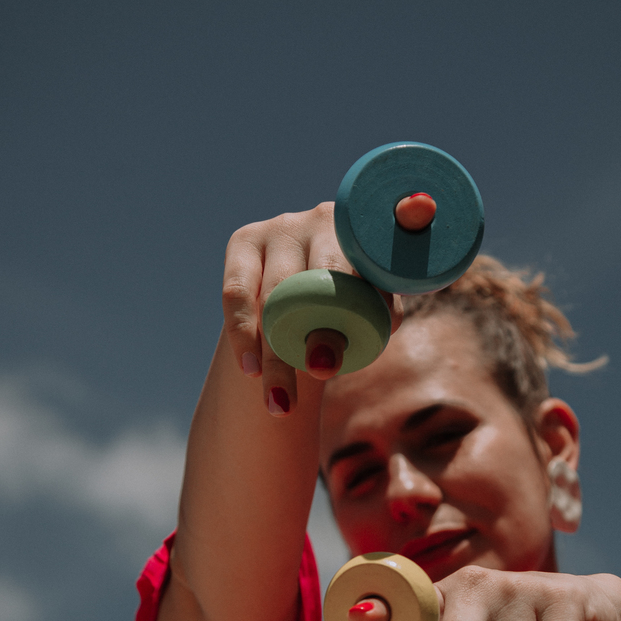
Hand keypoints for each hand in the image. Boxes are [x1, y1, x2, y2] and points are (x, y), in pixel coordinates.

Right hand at [222, 203, 401, 413]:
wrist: (307, 285)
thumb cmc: (349, 300)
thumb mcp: (372, 303)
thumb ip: (382, 312)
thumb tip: (384, 324)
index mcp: (365, 235)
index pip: (368, 270)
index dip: (368, 297)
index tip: (369, 338)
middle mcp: (321, 220)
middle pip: (319, 283)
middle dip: (320, 330)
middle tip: (322, 371)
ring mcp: (279, 227)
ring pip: (274, 296)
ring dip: (276, 353)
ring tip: (280, 400)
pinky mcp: (243, 240)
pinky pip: (236, 292)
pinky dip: (242, 334)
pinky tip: (250, 371)